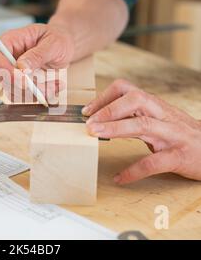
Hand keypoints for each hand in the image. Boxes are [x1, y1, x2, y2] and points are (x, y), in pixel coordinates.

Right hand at [0, 23, 74, 101]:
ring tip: (57, 83)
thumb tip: (22, 67)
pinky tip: (56, 85)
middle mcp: (8, 60)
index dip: (5, 71)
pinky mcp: (22, 85)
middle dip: (27, 86)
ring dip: (38, 92)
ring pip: (16, 93)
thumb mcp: (53, 42)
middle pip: (4, 80)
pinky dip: (43, 95)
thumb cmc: (57, 38)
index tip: (23, 78)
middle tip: (49, 84)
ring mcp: (14, 74)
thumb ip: (37, 54)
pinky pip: (27, 98)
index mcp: (10, 42)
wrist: (65, 46)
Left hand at [83, 79, 200, 184]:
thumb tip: (102, 117)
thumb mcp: (158, 118)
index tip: (86, 110)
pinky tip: (120, 178)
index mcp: (155, 106)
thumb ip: (135, 115)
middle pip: (135, 100)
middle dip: (109, 109)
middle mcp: (163, 115)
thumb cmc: (180, 134)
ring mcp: (172, 135)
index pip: (127, 89)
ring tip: (94, 135)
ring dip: (115, 129)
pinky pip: (154, 163)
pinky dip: (134, 171)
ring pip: (143, 125)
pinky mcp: (179, 156)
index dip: (104, 97)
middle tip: (88, 123)